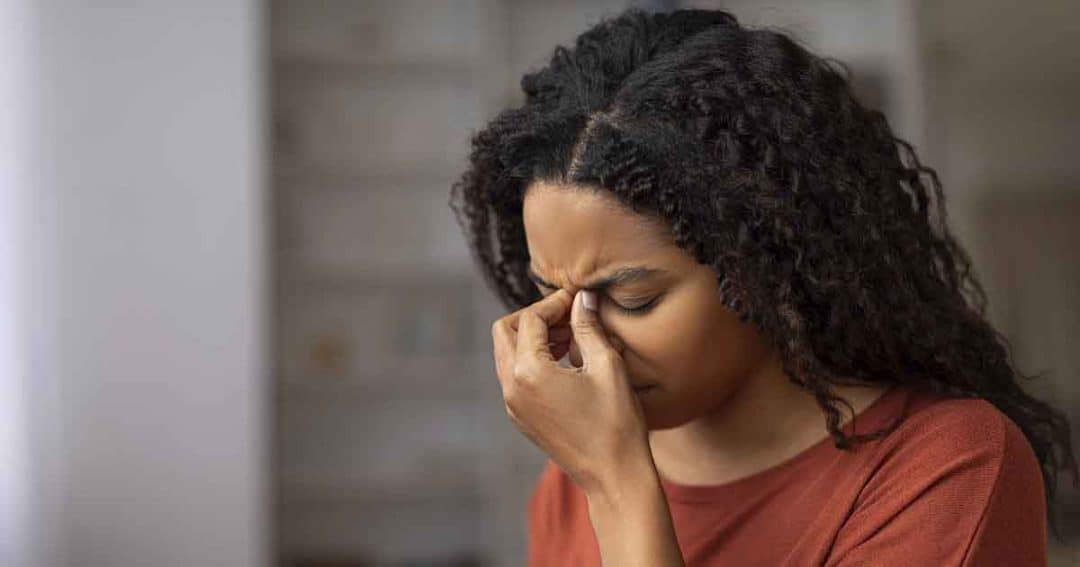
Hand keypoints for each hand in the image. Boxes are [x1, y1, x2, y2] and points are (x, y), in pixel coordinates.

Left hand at [490, 288, 650, 493]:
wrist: (614, 476)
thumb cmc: (616, 422)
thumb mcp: (607, 366)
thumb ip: (588, 326)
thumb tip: (582, 297)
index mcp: (529, 372)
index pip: (531, 319)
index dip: (555, 302)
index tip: (579, 298)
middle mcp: (511, 387)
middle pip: (506, 331)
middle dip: (535, 317)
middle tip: (569, 316)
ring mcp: (512, 405)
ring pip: (507, 353)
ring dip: (533, 338)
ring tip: (571, 337)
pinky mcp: (520, 417)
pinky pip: (515, 376)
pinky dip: (533, 359)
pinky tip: (566, 361)